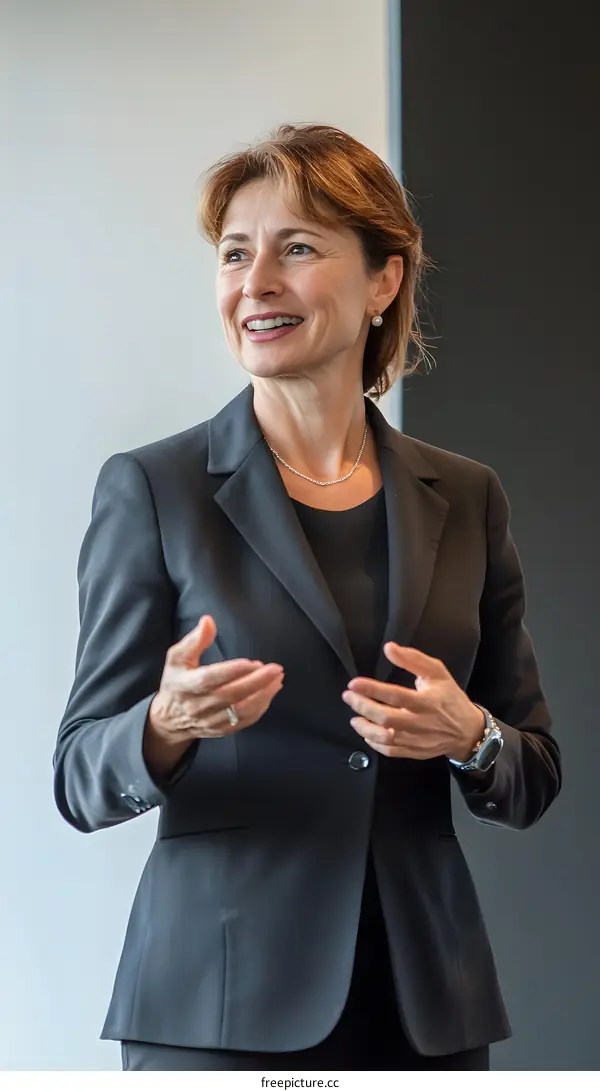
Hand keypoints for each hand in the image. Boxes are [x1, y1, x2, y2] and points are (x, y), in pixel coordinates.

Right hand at [148, 615, 283, 746]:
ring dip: (262, 696)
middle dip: (256, 682)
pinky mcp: (221, 731)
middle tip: (275, 669)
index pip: (210, 679)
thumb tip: (208, 621)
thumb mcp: (177, 658)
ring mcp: (210, 721)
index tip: (253, 662)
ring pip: (240, 711)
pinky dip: (260, 709)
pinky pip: (243, 722)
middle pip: (230, 695)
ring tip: (277, 680)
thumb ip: (194, 640)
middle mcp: (198, 706)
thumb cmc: (176, 682)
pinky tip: (269, 693)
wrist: (169, 719)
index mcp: (185, 685)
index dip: (232, 671)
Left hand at [341, 643, 484, 761]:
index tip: (354, 683)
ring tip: (354, 718)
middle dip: (363, 707)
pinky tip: (367, 733)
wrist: (468, 730)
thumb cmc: (450, 698)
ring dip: (365, 728)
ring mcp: (417, 740)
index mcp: (426, 701)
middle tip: (348, 697)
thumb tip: (389, 648)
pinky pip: (390, 751)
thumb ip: (412, 659)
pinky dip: (375, 743)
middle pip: (386, 718)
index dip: (372, 689)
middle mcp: (420, 722)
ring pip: (386, 738)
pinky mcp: (415, 752)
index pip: (395, 695)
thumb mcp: (437, 672)